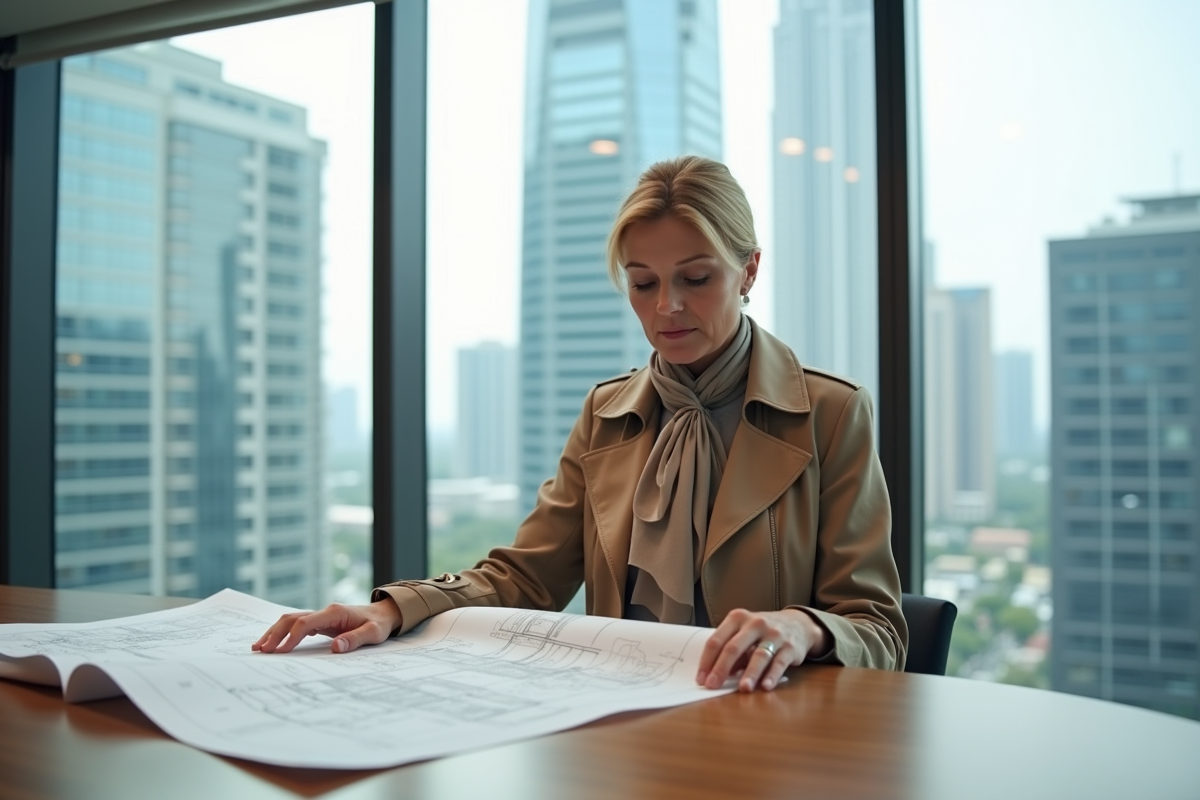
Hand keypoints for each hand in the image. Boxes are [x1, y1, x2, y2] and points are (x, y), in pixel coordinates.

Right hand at [252, 599, 402, 654]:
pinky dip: (283, 633)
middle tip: (260, 650)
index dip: (291, 637)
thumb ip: (355, 640)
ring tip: (258, 647)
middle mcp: (324, 611)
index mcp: (334, 613)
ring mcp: (321, 616)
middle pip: (292, 618)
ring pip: (291, 620)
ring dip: (275, 632)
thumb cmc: (379, 624)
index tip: (280, 652)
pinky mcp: (320, 622)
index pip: (306, 623)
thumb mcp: (373, 633)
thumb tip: (336, 648)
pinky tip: (274, 644)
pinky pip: (297, 625)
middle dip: (275, 633)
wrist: (384, 613)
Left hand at [695, 608, 829, 691]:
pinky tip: (766, 686)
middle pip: (734, 647)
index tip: (701, 679)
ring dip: (750, 673)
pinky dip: (772, 675)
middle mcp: (755, 623)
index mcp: (737, 618)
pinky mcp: (790, 647)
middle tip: (713, 685)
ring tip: (743, 689)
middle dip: (721, 668)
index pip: (717, 640)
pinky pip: (779, 663)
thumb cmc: (762, 632)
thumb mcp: (743, 634)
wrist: (796, 624)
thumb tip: (715, 675)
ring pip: (758, 655)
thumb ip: (731, 652)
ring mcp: (774, 634)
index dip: (707, 661)